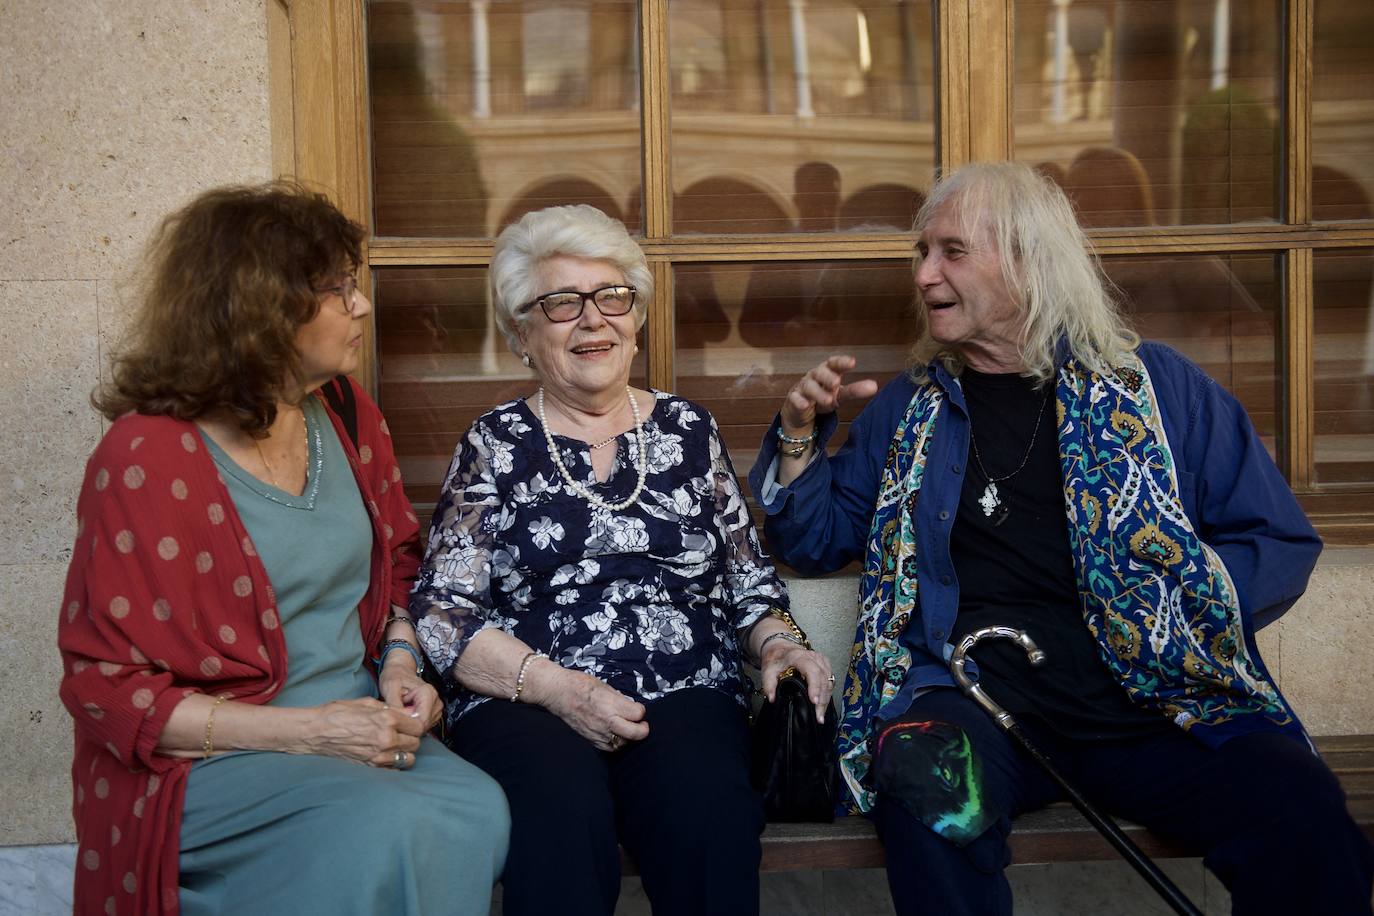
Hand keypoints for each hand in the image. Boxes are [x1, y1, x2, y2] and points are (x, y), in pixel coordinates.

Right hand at [302, 697, 426, 767]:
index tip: (410, 723)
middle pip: (416, 743)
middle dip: (411, 738)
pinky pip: (394, 769)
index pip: (418, 726)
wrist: (316, 731)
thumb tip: (407, 715)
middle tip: (402, 733)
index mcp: (387, 719)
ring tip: (395, 745)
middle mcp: (386, 739)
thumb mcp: (367, 702)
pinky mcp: (371, 766)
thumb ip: (390, 709)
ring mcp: (379, 755)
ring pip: (408, 758)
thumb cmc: (338, 713)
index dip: (415, 724)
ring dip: (405, 752)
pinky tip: (386, 754)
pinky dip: (394, 763)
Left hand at [379, 656, 442, 731]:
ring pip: (423, 727)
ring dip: (410, 723)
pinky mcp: (433, 712)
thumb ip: (394, 704)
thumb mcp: (389, 687)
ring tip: (400, 710)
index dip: (406, 725)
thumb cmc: (394, 676)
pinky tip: (405, 713)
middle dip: (407, 724)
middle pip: (423, 726)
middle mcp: (436, 701)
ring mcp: (436, 707)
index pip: (422, 722)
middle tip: (395, 713)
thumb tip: (399, 720)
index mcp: (428, 693)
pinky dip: (412, 722)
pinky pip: (423, 725)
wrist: (399, 671)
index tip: (395, 719)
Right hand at [525, 660, 649, 751]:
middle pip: (635, 733)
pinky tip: (616, 736)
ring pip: (623, 743)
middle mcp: (605, 720)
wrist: (556, 692)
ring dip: (629, 738)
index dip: (641, 711)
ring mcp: (597, 732)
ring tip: (628, 729)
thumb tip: (630, 707)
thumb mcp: (604, 686)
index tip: (638, 708)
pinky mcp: (590, 739)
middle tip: (643, 725)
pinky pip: (609, 748)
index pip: (638, 714)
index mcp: (610, 704)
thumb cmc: (578, 684)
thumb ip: (619, 698)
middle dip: (643, 730)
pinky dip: (616, 743)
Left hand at [759, 641, 833, 724]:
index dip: (814, 686)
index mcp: (799, 656)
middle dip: (822, 699)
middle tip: (818, 716)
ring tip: (820, 715)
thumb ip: (768, 684)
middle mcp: (813, 657)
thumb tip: (772, 698)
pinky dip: (828, 693)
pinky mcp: (825, 665)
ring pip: (829, 681)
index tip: (814, 701)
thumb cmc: (776, 658)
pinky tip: (823, 705)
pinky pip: (830, 680)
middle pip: (823, 679)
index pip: (811, 671)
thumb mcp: (767, 670)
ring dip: (826, 699)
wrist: (780, 647)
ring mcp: (821, 660)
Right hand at [781, 355, 878, 435]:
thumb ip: (855, 390)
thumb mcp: (840, 395)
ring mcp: (803, 388)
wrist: (800, 410)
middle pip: (819, 373)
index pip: (833, 363)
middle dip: (828, 377)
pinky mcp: (793, 400)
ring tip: (829, 400)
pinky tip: (805, 404)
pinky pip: (795, 398)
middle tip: (837, 383)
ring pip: (809, 387)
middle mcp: (814, 377)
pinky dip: (799, 401)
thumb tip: (875, 386)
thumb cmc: (823, 397)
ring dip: (818, 393)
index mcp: (827, 372)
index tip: (852, 362)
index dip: (841, 362)